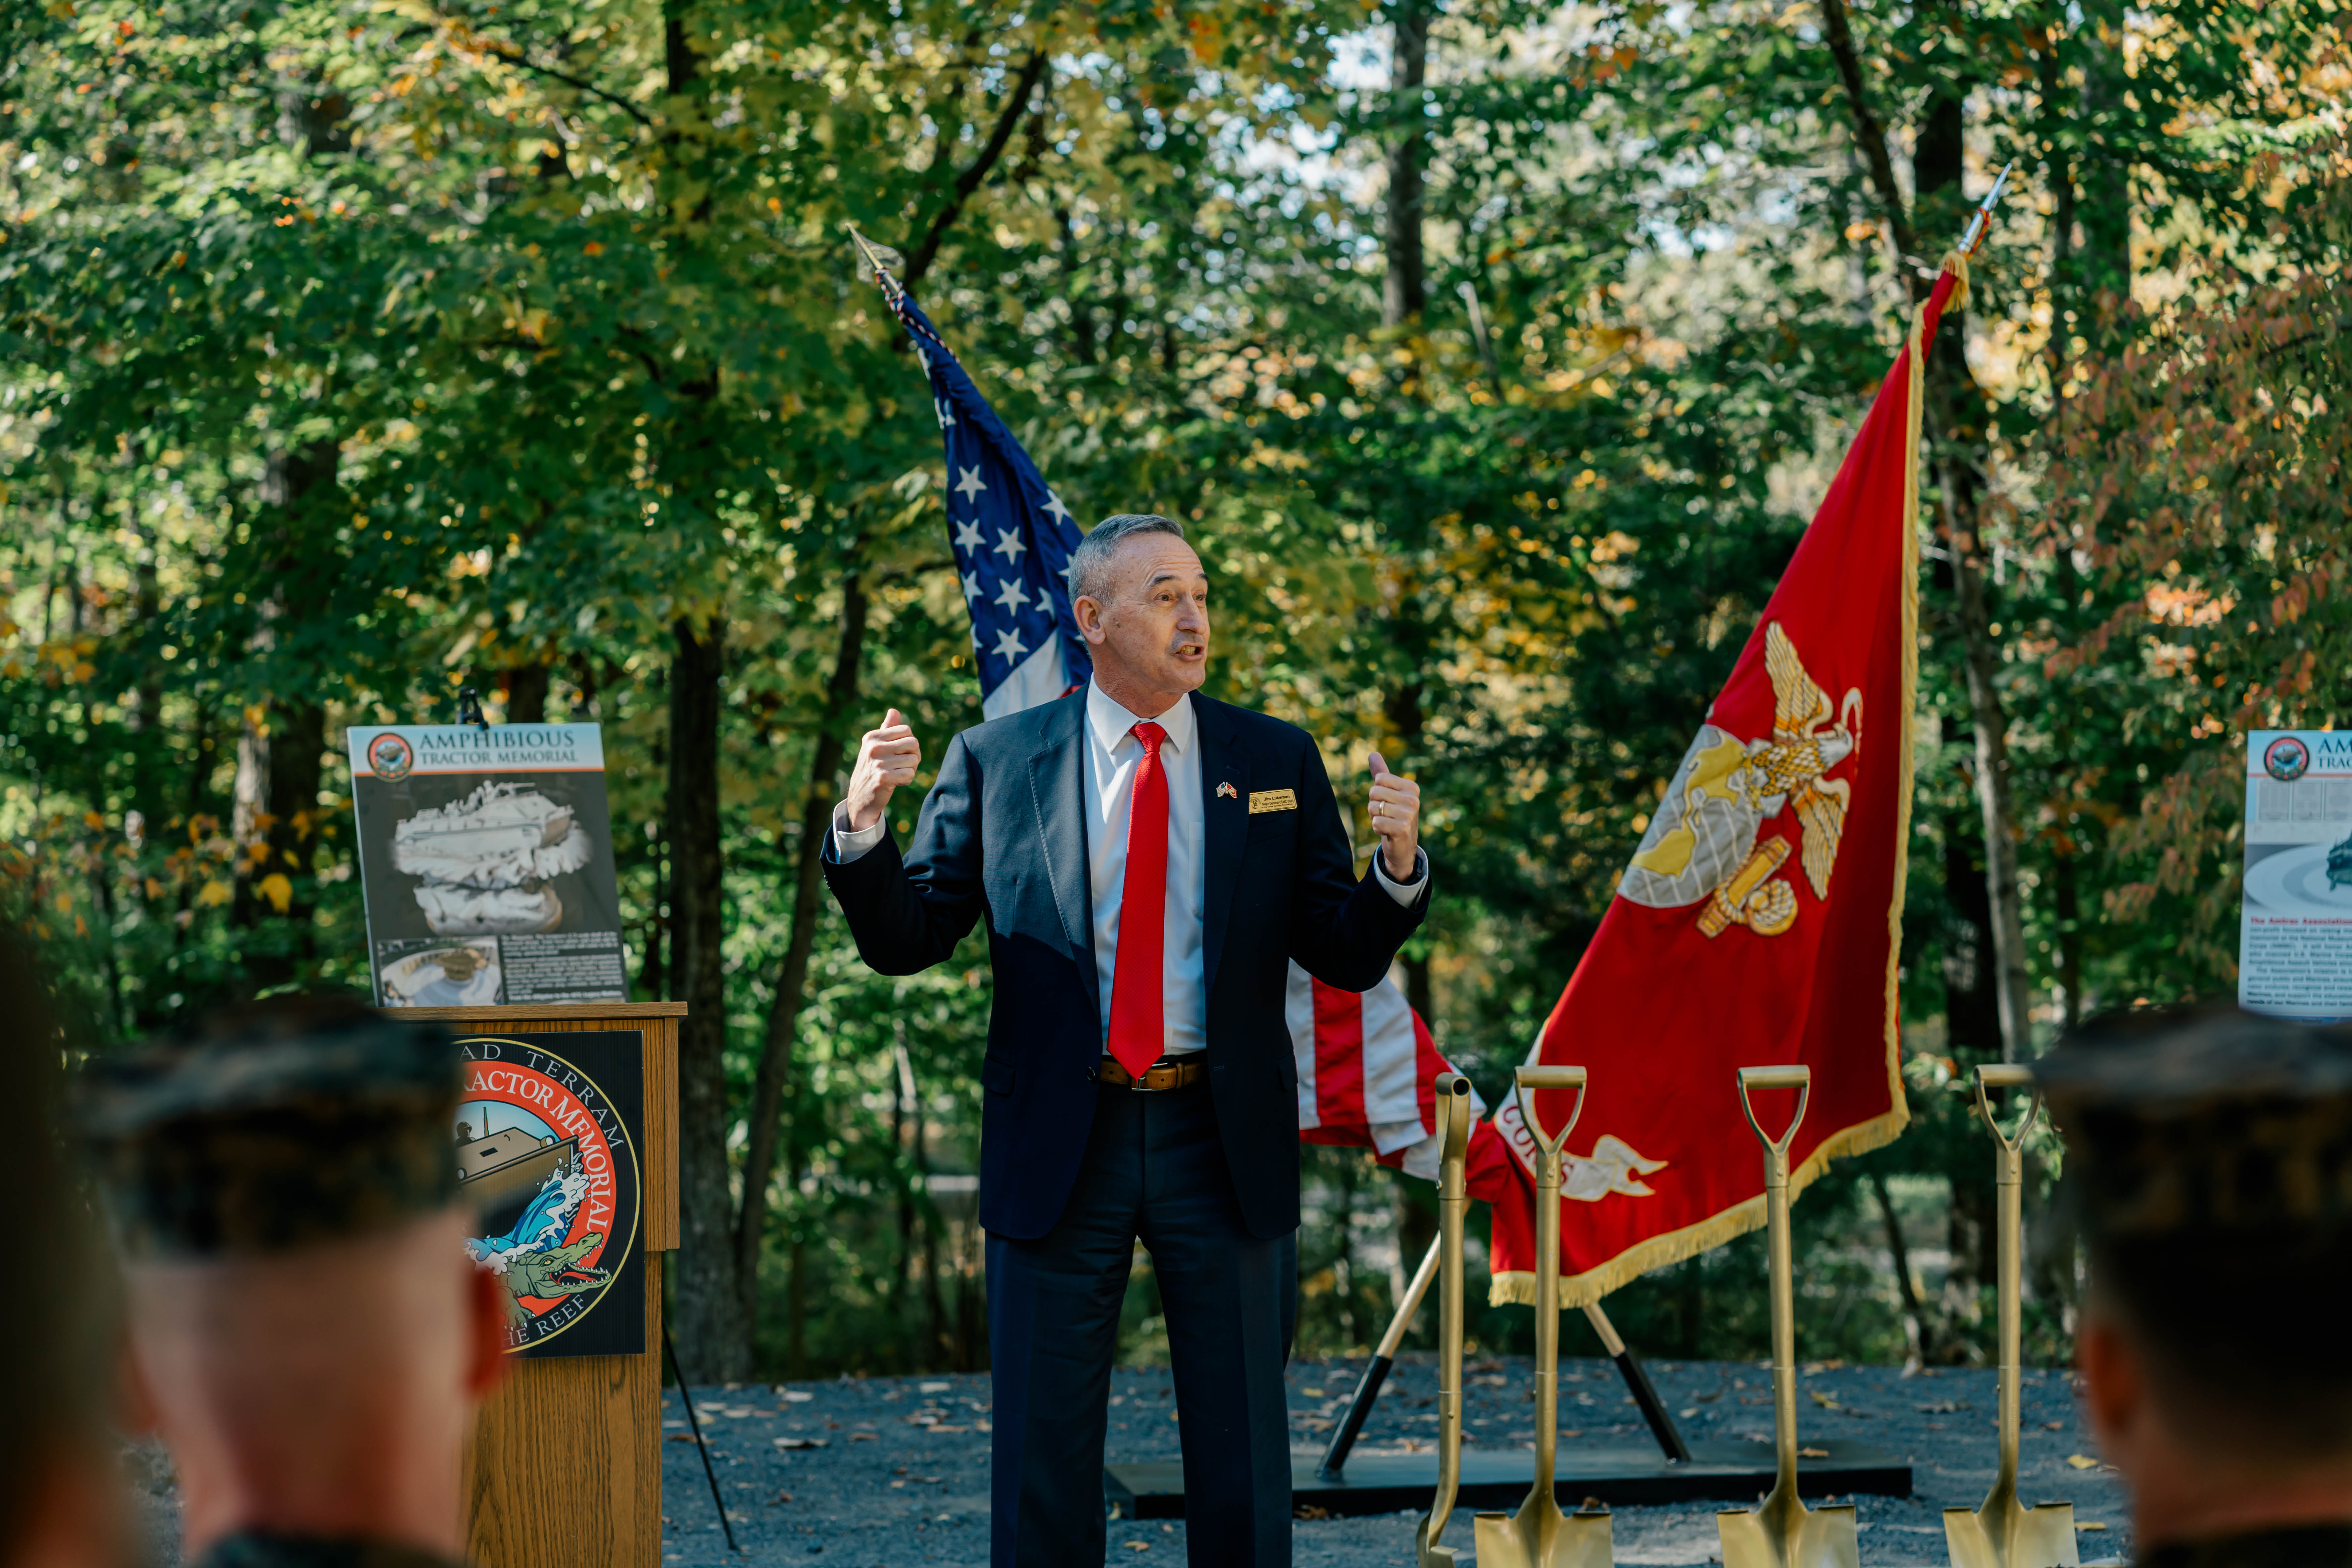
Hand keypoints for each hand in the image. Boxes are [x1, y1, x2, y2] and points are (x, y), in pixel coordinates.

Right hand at [845, 708, 921, 832]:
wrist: (860, 798)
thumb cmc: (872, 770)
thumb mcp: (875, 747)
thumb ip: (887, 729)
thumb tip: (894, 711)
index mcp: (872, 736)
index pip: (906, 730)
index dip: (909, 743)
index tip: (900, 753)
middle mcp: (874, 747)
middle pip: (913, 743)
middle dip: (914, 756)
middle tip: (903, 765)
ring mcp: (878, 762)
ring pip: (913, 760)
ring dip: (910, 770)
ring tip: (897, 775)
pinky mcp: (883, 777)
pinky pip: (910, 774)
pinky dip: (906, 780)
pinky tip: (895, 783)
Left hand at [1366, 751, 1421, 882]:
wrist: (1403, 846)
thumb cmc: (1394, 816)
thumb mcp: (1389, 793)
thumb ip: (1381, 773)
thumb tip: (1373, 754)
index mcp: (1411, 787)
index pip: (1379, 779)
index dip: (1377, 792)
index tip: (1387, 802)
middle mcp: (1413, 799)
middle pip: (1374, 792)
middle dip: (1374, 805)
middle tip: (1386, 815)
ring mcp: (1409, 814)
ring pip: (1373, 807)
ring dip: (1374, 817)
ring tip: (1387, 823)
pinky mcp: (1402, 829)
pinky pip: (1375, 822)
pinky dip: (1377, 828)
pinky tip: (1387, 832)